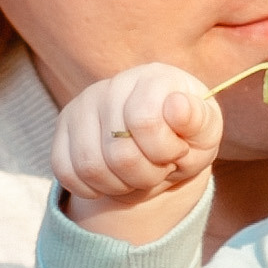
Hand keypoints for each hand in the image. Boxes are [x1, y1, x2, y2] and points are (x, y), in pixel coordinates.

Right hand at [54, 61, 222, 221]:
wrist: (160, 147)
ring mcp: (82, 105)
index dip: (164, 151)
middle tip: (158, 169)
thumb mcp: (206, 133)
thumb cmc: (186, 137)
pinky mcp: (62, 128)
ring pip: (90, 166)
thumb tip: (177, 106)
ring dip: (119, 185)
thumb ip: (198, 121)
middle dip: (146, 176)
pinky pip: (66, 172)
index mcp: (153, 78)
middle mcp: (113, 85)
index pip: (144, 121)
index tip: (177, 150)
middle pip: (118, 153)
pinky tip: (111, 179)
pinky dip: (92, 189)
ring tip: (136, 175)